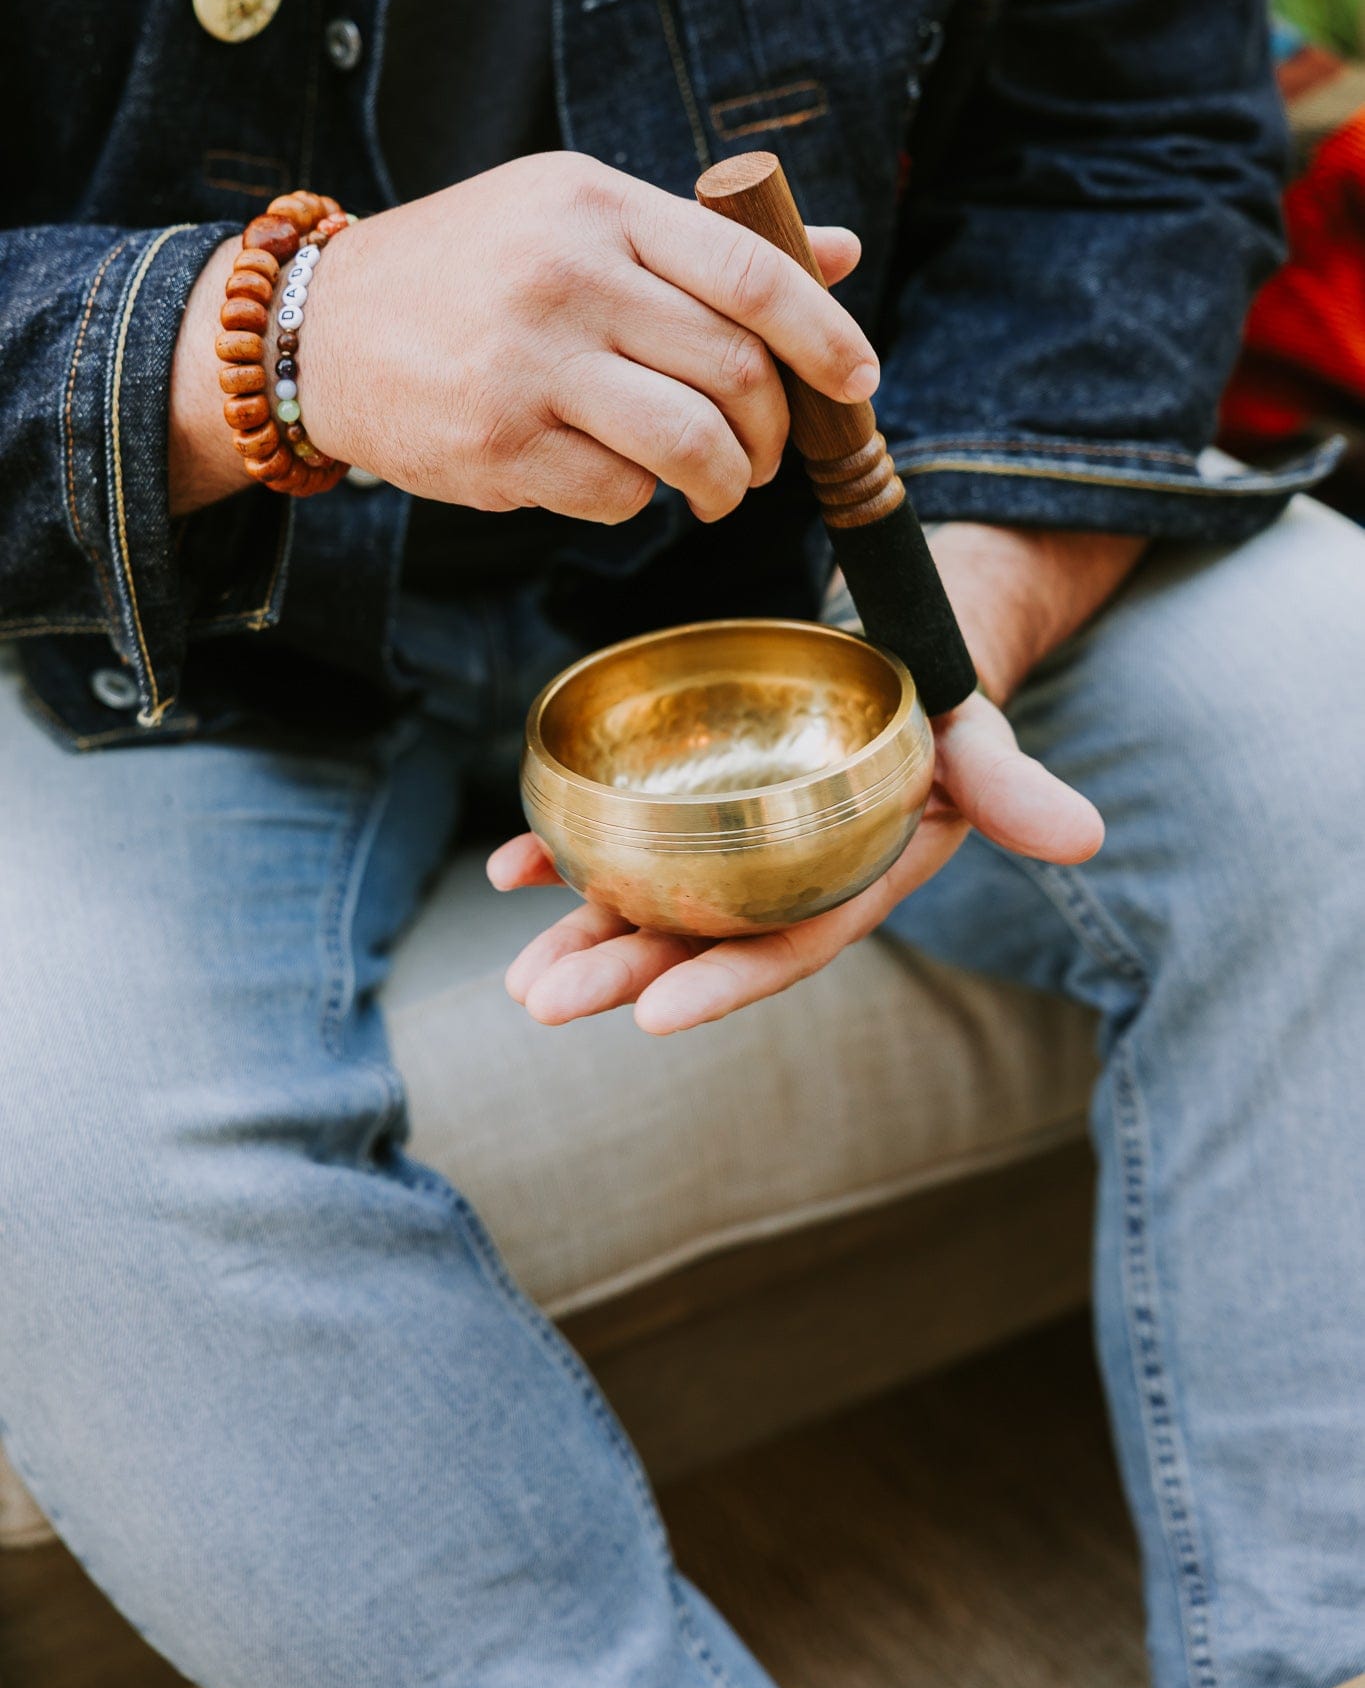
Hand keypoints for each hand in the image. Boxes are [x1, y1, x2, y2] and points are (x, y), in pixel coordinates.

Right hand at [168, 154, 874, 519]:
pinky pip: (620, 494)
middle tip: (767, 453)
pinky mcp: (497, 444)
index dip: (826, 335)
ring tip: (719, 487)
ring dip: (726, 483)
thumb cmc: (471, 270)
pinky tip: (617, 479)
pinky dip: (640, 500)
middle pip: (734, 369)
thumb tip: (842, 253)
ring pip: (691, 445)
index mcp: (596, 205)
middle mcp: (566, 276)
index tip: (859, 380)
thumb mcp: (576, 216)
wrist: (322, 328)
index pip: (751, 270)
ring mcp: (529, 363)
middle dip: (774, 430)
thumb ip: (701, 241)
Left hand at [488, 690, 1100, 1033]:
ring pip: (646, 902)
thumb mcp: (982, 747)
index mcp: (847, 885)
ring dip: (580, 935)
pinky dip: (561, 854)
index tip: (653, 1017)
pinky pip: (616, 834)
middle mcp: (778, 882)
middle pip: (695, 937)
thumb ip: (1014, 792)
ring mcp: (726, 848)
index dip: (724, 981)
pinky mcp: (686, 803)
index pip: (785, 945)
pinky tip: (508, 871)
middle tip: (542, 1004)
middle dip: (619, 975)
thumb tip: (1084, 837)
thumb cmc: (939, 717)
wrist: (893, 670)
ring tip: (521, 980)